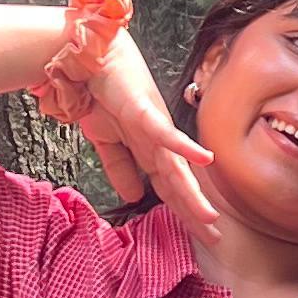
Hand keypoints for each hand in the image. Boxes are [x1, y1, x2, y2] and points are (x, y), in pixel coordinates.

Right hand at [55, 30, 220, 250]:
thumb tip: (133, 197)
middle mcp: (156, 140)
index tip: (201, 236)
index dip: (183, 212)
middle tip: (215, 239)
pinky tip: (204, 159)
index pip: (169, 187)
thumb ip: (120, 168)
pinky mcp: (143, 110)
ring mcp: (152, 125)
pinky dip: (183, 146)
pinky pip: (164, 132)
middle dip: (194, 211)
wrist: (83, 58)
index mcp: (148, 148)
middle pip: (178, 183)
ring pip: (175, 166)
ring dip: (192, 191)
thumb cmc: (98, 94)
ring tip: (210, 216)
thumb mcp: (106, 141)